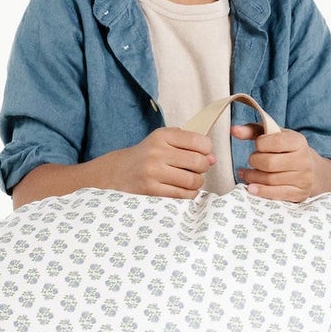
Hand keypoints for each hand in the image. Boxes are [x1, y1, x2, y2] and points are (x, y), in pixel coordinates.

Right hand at [94, 129, 215, 196]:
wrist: (117, 173)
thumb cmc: (147, 157)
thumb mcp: (163, 142)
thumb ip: (189, 145)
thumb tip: (213, 159)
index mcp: (162, 136)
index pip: (199, 141)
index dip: (207, 150)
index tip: (202, 155)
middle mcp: (157, 152)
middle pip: (199, 162)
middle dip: (202, 169)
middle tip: (196, 170)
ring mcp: (153, 172)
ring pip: (193, 181)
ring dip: (196, 184)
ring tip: (189, 181)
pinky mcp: (152, 191)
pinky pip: (183, 195)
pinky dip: (188, 194)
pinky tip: (182, 190)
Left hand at [230, 123, 327, 201]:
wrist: (312, 171)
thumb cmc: (287, 150)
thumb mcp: (274, 136)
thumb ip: (253, 131)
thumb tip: (234, 130)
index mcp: (298, 142)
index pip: (274, 142)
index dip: (260, 144)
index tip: (259, 145)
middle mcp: (303, 160)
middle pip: (269, 163)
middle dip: (254, 161)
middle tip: (252, 160)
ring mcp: (303, 179)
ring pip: (269, 180)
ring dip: (252, 177)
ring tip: (246, 173)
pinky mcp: (299, 194)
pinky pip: (276, 194)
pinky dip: (260, 191)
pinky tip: (251, 187)